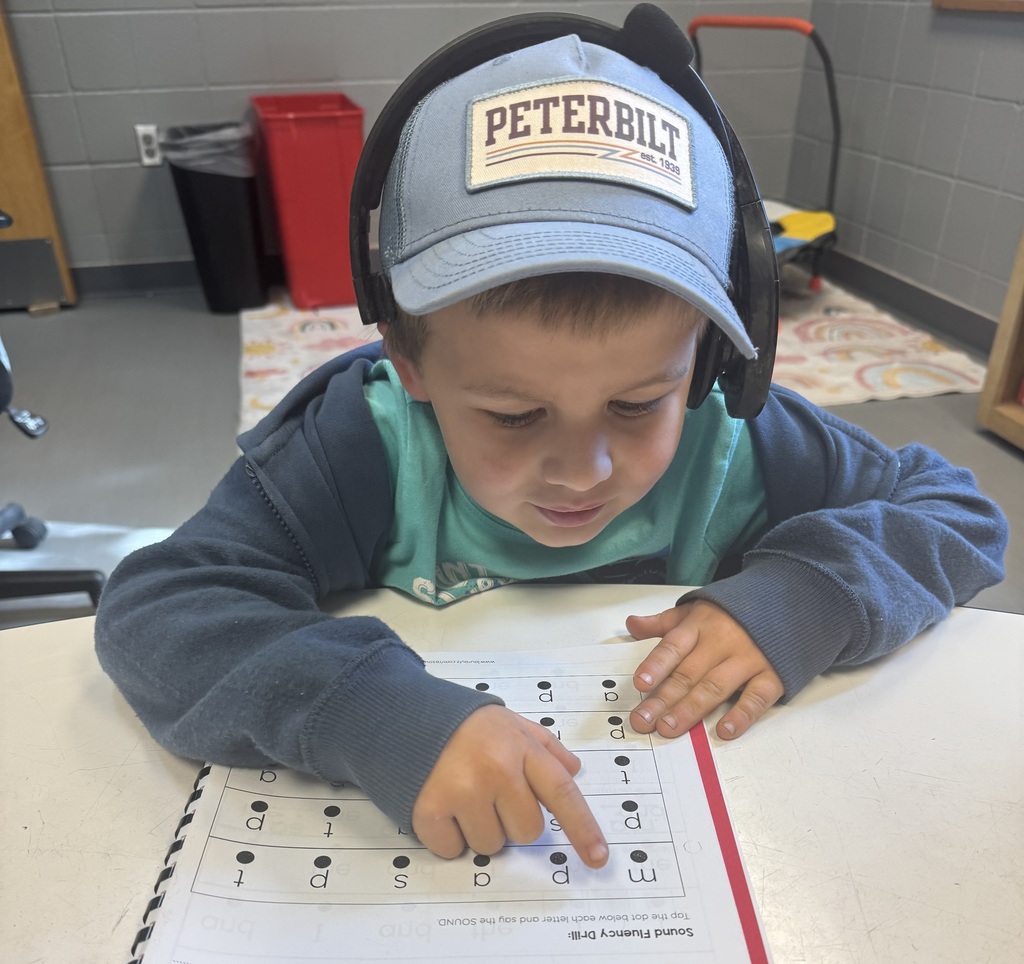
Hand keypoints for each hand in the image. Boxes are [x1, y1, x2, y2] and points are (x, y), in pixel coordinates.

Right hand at [412, 705, 608, 867]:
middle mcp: (497, 769)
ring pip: (491, 845)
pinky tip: (441, 806)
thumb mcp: (509, 721)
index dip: (583, 829)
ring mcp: (464, 790)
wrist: (402, 714)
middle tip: (489, 794)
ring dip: (478, 829)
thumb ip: (544, 744)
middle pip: (527, 831)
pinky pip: (453, 850)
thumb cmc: (462, 723)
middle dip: (511, 820)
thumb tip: (573, 768)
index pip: (562, 793)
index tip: (598, 858)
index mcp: (521, 748)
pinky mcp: (431, 809)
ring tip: (461, 795)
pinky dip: (447, 836)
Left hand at [626, 600, 782, 740]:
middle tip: (643, 721)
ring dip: (690, 710)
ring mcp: (748, 659)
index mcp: (700, 625)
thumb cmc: (733, 613)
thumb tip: (632, 625)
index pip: (673, 646)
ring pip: (715, 687)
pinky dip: (741, 715)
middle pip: (688, 673)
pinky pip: (756, 698)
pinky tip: (724, 731)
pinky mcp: (772, 675)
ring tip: (669, 728)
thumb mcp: (696, 609)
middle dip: (663, 699)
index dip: (656, 665)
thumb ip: (664, 622)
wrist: (787, 601)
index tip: (640, 684)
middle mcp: (721, 642)